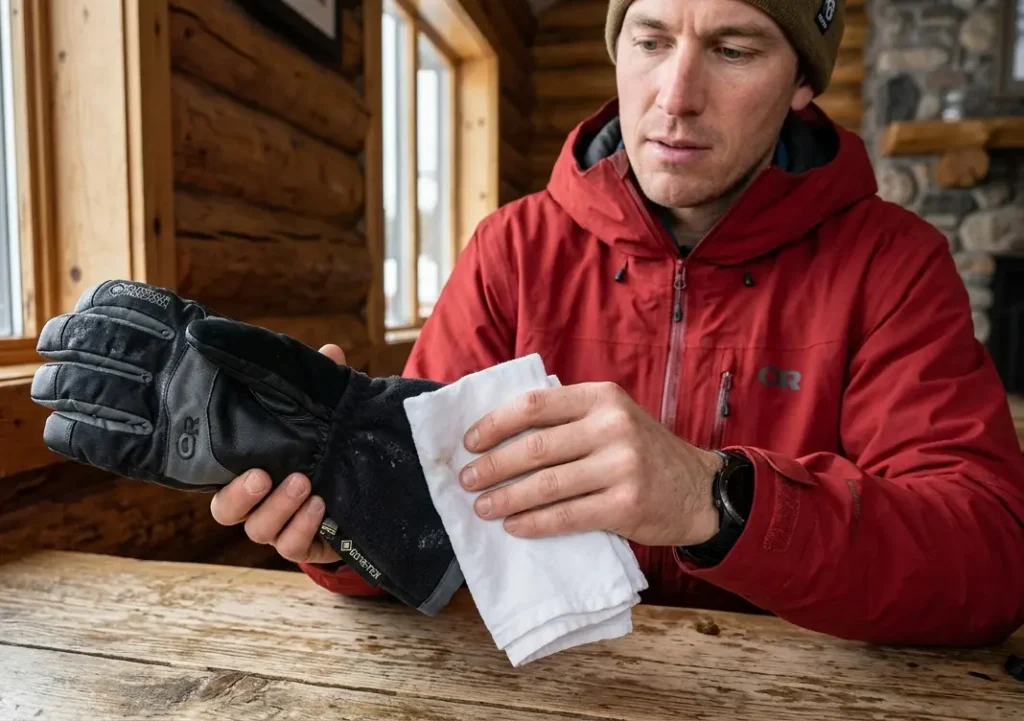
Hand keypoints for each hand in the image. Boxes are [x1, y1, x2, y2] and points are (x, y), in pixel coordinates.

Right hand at [209, 343, 346, 565]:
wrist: (364, 494)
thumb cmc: (329, 451)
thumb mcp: (328, 417)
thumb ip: (324, 386)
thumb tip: (329, 352)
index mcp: (251, 470)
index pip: (216, 474)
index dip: (215, 469)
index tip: (232, 454)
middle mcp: (258, 503)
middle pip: (226, 511)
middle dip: (241, 495)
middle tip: (264, 476)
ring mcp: (279, 528)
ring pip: (260, 531)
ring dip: (280, 509)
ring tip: (306, 484)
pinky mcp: (304, 545)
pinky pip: (292, 547)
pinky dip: (303, 528)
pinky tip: (321, 505)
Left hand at [459, 382, 724, 546]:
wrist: (698, 489)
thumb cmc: (642, 452)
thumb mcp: (613, 418)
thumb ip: (569, 419)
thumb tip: (499, 434)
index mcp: (602, 397)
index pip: (534, 405)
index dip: (495, 424)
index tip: (470, 442)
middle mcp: (613, 426)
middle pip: (535, 447)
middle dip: (492, 466)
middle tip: (466, 480)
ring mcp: (622, 466)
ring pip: (546, 485)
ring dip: (506, 498)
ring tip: (482, 507)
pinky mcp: (626, 505)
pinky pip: (567, 516)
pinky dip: (535, 523)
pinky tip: (514, 526)